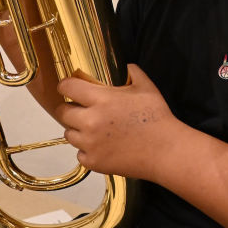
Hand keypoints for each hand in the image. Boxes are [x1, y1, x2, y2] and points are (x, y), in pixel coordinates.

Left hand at [55, 64, 179, 180]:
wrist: (165, 150)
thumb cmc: (157, 118)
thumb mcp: (147, 88)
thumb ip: (133, 73)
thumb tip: (127, 66)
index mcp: (102, 99)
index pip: (68, 87)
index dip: (65, 86)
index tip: (67, 87)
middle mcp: (91, 121)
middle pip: (63, 112)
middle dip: (70, 109)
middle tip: (82, 110)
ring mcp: (90, 143)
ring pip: (69, 134)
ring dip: (78, 130)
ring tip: (95, 129)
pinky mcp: (93, 161)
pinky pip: (79, 153)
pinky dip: (88, 150)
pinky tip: (103, 145)